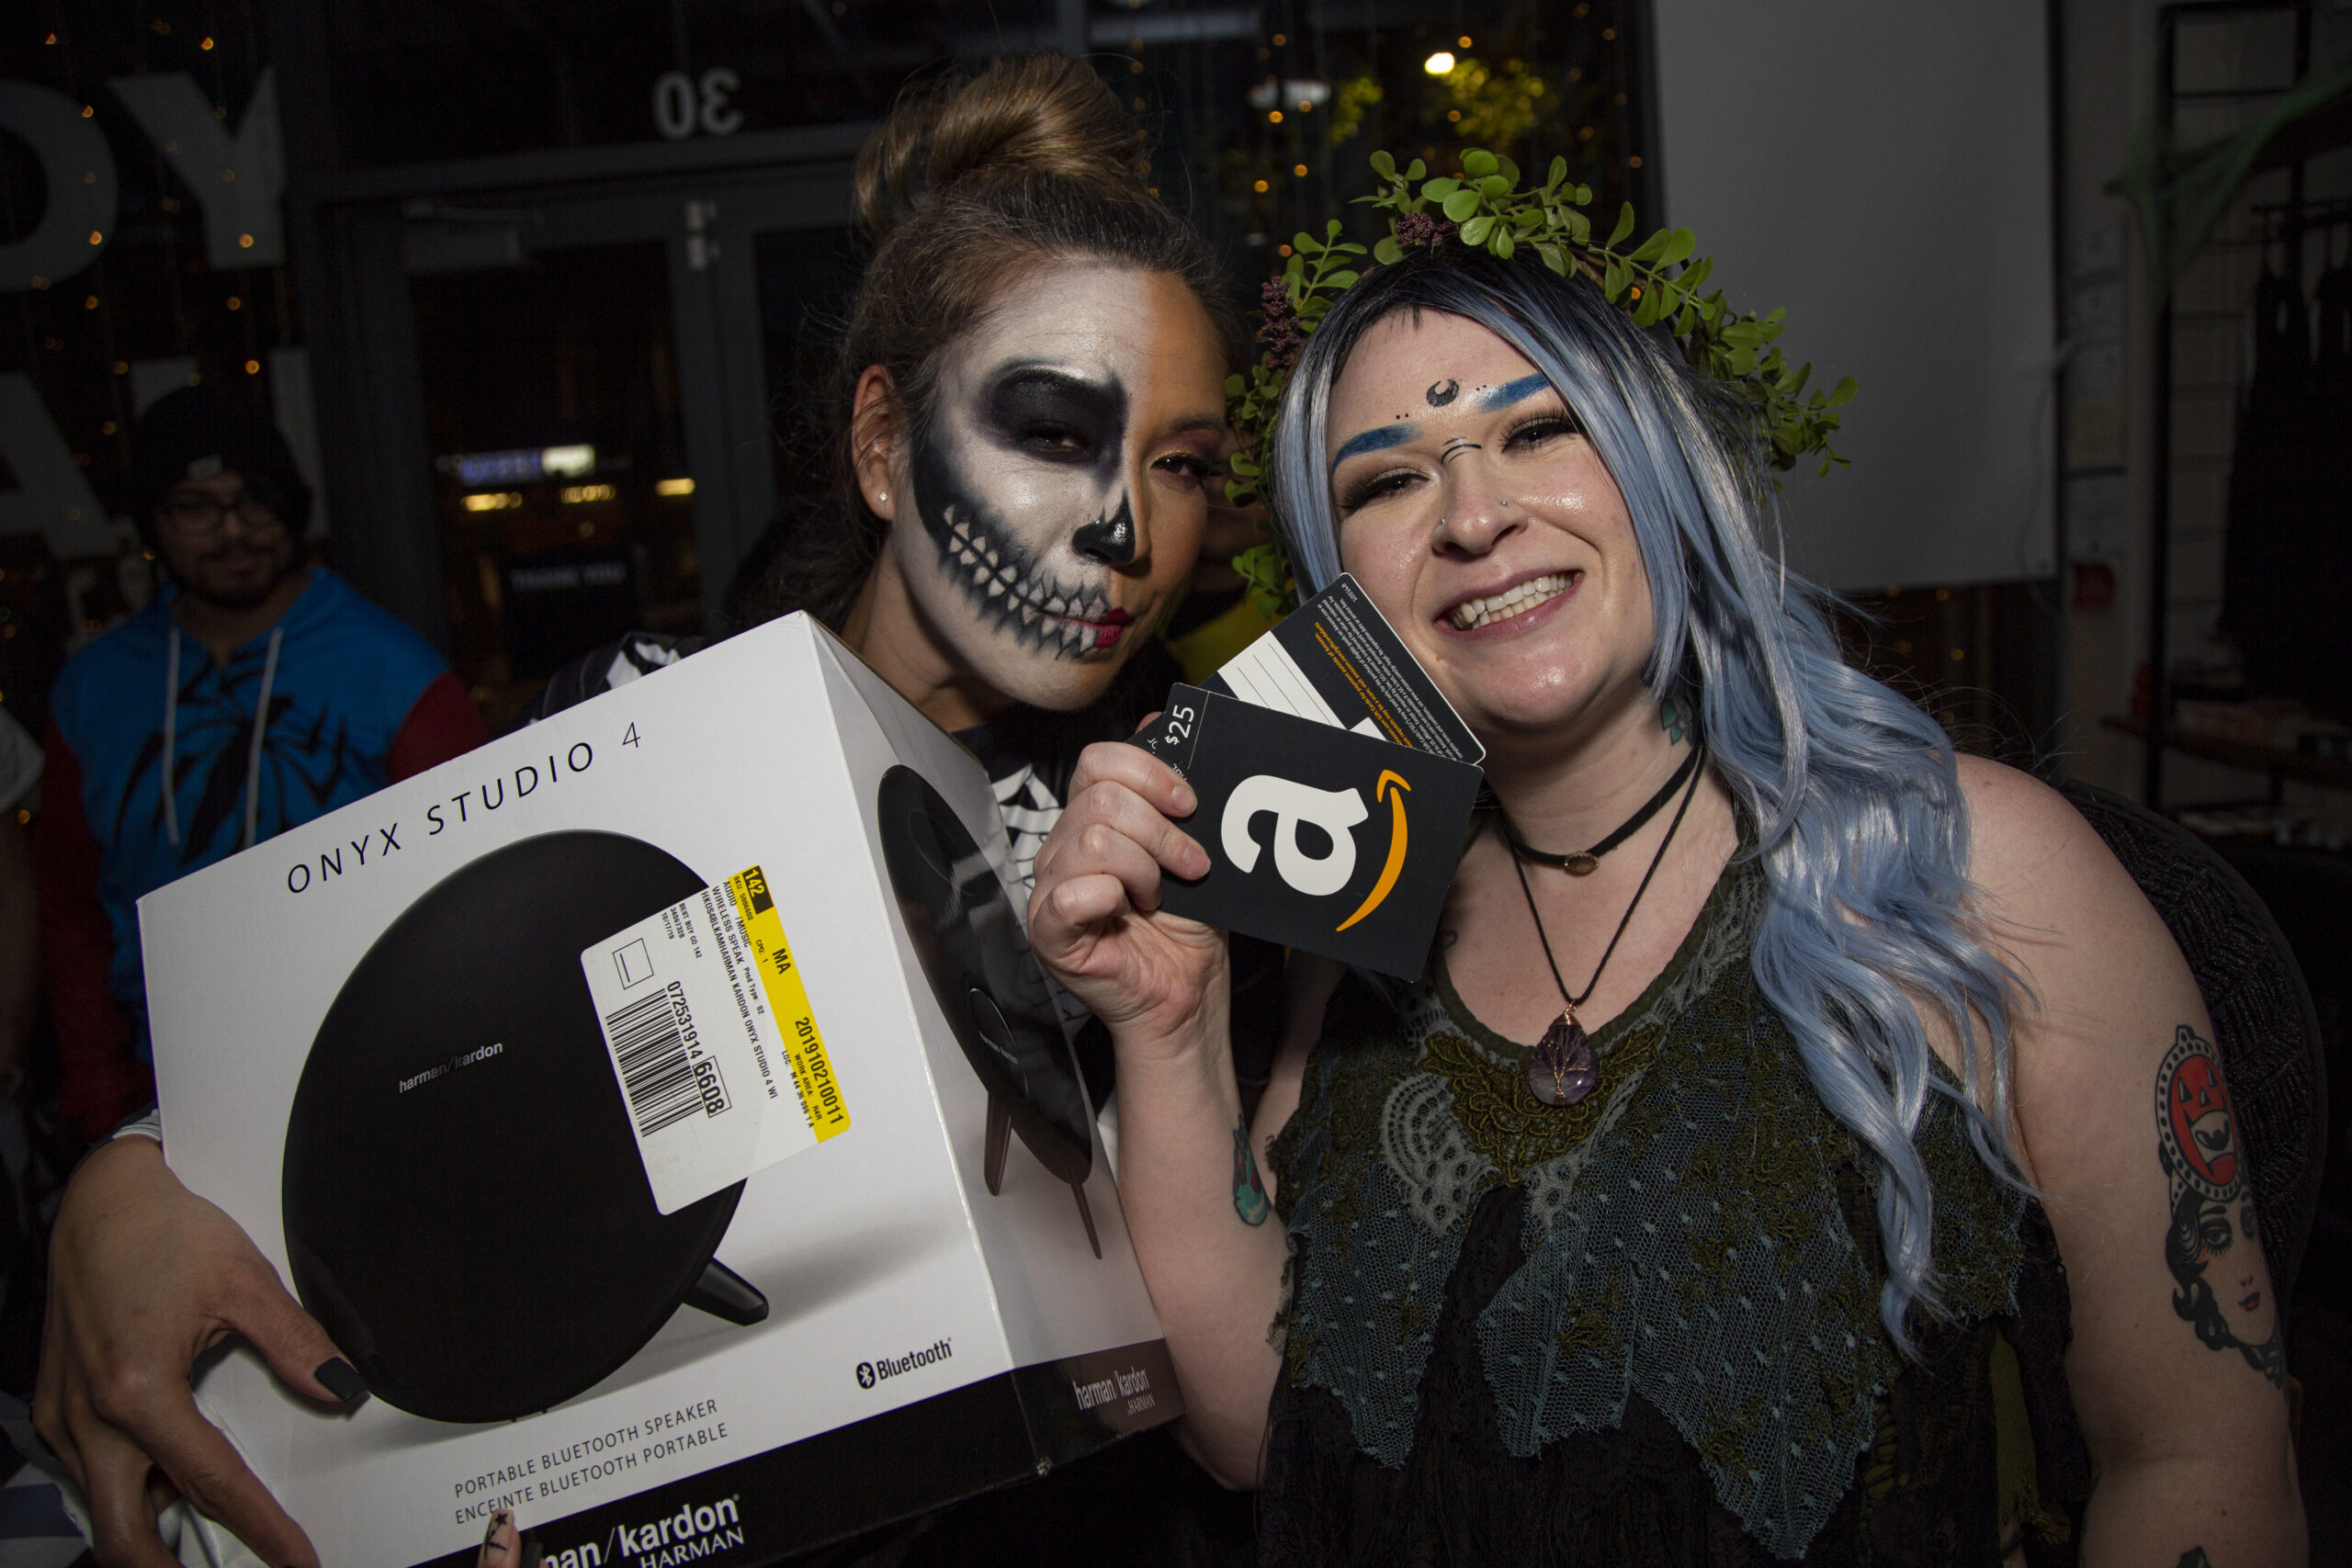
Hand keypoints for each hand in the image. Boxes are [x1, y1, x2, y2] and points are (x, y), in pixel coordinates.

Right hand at [35, 1135, 360, 1567]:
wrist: (100, 1200)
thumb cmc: (164, 1233)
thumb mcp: (244, 1283)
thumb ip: (296, 1343)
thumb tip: (342, 1387)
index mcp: (137, 1391)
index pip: (212, 1484)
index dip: (261, 1529)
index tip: (296, 1558)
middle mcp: (90, 1417)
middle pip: (126, 1536)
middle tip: (238, 1567)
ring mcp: (64, 1417)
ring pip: (103, 1508)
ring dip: (150, 1530)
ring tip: (208, 1534)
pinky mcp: (55, 1407)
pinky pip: (88, 1473)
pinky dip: (128, 1491)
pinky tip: (166, 1482)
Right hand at [1028, 740, 1225, 1050]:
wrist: (1186, 990)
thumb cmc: (1186, 926)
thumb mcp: (1193, 847)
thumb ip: (1174, 792)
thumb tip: (1159, 724)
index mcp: (1093, 819)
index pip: (1099, 761)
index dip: (1150, 773)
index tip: (1189, 804)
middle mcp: (1065, 846)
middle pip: (1103, 800)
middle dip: (1162, 832)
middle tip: (1190, 865)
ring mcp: (1052, 887)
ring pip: (1095, 841)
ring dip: (1145, 870)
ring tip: (1159, 896)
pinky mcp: (1048, 930)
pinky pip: (1068, 893)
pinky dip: (1109, 898)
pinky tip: (1126, 912)